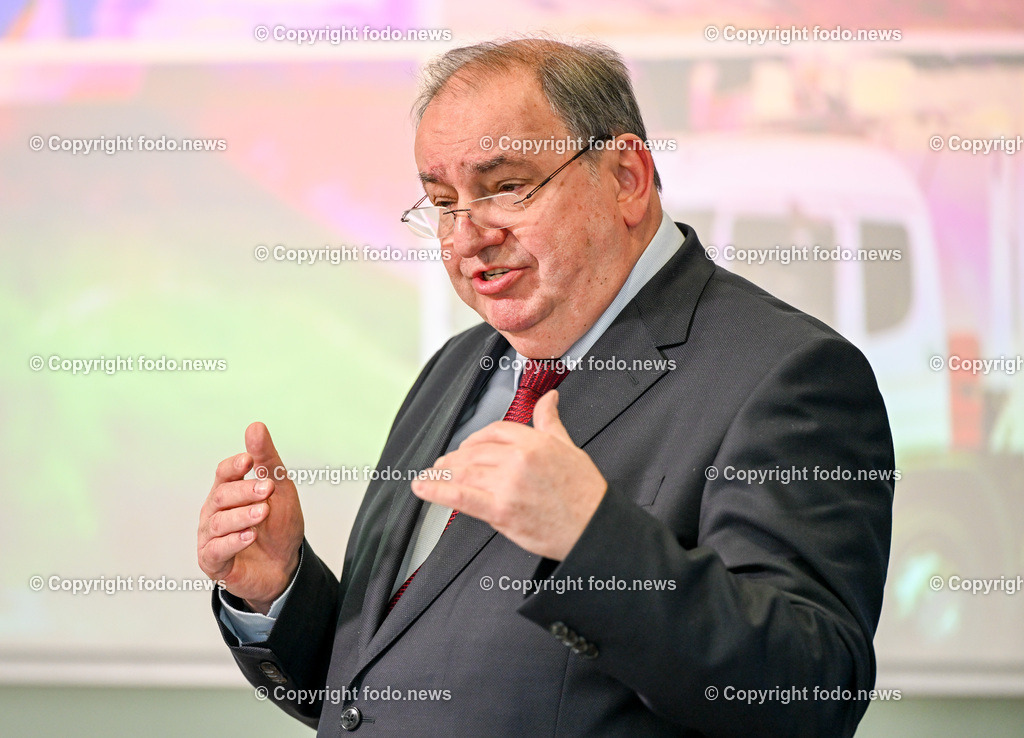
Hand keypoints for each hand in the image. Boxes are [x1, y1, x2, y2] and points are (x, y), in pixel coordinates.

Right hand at [198, 422, 303, 613]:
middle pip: (222, 495)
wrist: (285, 566)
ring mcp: (211, 537)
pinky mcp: (213, 561)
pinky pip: (216, 550)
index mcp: (229, 491)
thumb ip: (267, 461)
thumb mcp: (280, 490)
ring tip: (263, 513)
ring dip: (242, 516)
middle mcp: (215, 512)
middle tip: (267, 491)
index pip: (224, 473)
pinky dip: (233, 542)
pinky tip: (248, 536)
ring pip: (219, 522)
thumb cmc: (279, 526)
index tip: (249, 460)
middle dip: (245, 491)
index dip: (234, 466)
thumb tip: (255, 427)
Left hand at [411, 390, 605, 559]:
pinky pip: (460, 497)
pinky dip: (436, 491)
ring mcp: (507, 485)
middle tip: (444, 464)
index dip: (475, 439)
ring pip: (464, 472)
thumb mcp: (569, 447)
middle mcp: (518, 459)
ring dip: (442, 473)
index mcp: (533, 442)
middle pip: (473, 451)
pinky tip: (422, 487)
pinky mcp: (501, 510)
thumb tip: (548, 399)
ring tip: (430, 475)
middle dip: (455, 458)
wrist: (594, 527)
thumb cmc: (584, 492)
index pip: (492, 432)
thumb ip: (550, 422)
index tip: (467, 448)